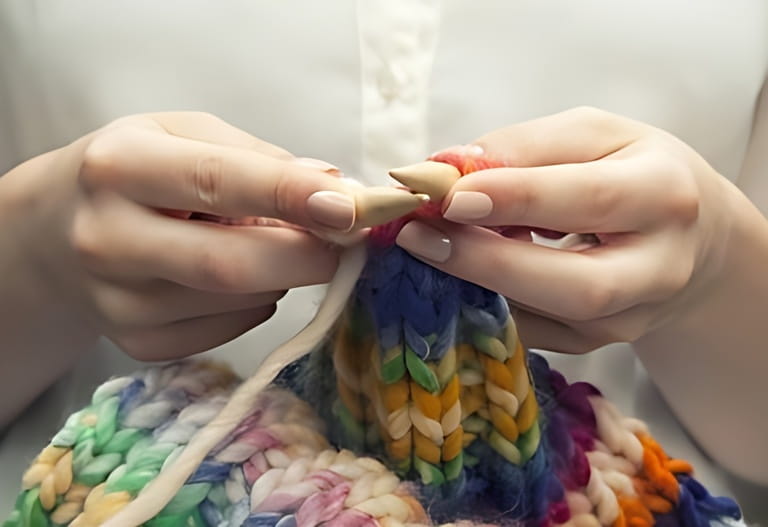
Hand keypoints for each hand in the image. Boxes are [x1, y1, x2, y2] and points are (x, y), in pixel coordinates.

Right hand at [0, 112, 413, 360]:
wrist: (53, 234)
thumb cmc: (134, 173)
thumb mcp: (182, 135)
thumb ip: (258, 157)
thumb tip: (333, 190)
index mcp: (120, 167)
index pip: (216, 181)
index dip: (289, 195)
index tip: (348, 207)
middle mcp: (108, 239)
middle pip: (229, 265)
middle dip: (307, 257)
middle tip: (343, 241)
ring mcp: (118, 303)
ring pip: (239, 302)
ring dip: (279, 275)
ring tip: (258, 242)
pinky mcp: (136, 344)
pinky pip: (228, 330)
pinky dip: (254, 302)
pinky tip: (229, 277)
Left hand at [395, 106, 740, 352]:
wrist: (689, 237)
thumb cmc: (633, 171)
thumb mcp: (592, 134)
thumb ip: (523, 146)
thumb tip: (446, 169)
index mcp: (664, 195)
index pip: (590, 200)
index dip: (516, 199)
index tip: (447, 195)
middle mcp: (658, 269)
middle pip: (576, 286)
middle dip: (487, 263)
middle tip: (417, 236)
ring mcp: (629, 319)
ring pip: (548, 319)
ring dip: (474, 284)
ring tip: (426, 245)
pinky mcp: (595, 343)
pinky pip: (529, 331)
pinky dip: (483, 302)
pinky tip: (454, 270)